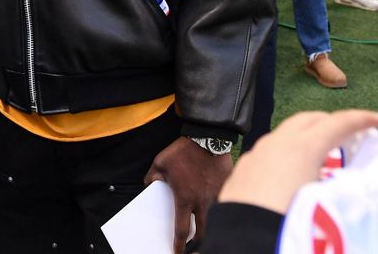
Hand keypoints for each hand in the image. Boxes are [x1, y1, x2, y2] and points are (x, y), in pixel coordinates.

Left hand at [145, 137, 231, 252]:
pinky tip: (214, 201)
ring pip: (215, 219)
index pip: (182, 230)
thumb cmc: (183, 151)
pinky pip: (224, 200)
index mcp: (185, 199)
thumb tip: (149, 184)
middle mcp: (202, 202)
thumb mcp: (160, 162)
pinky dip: (220, 205)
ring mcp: (217, 195)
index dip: (179, 245)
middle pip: (203, 233)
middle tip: (193, 247)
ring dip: (210, 225)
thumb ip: (152, 176)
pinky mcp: (227, 186)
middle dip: (198, 244)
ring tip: (204, 227)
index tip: (177, 252)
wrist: (209, 136)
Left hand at [218, 110, 377, 213]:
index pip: (337, 124)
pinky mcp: (243, 171)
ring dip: (307, 137)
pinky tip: (291, 172)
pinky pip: (269, 152)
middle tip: (349, 132)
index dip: (359, 119)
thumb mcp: (327, 205)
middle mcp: (276, 144)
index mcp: (301, 148)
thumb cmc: (288, 224)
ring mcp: (256, 155)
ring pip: (285, 134)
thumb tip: (351, 189)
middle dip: (331, 121)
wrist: (244, 244)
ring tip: (322, 153)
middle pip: (308, 120)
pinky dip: (286, 153)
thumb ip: (342, 190)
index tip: (376, 119)